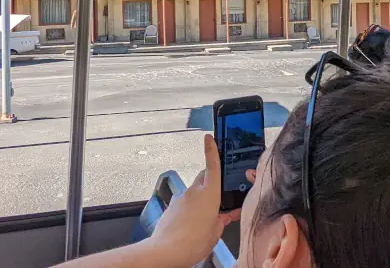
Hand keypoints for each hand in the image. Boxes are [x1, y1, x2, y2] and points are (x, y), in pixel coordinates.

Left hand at [149, 134, 240, 266]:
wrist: (167, 251)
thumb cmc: (193, 242)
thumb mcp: (216, 232)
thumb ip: (221, 220)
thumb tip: (223, 217)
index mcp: (209, 193)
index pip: (212, 165)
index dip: (211, 149)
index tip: (209, 138)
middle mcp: (194, 192)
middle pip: (204, 178)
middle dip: (211, 182)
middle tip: (218, 196)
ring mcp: (180, 199)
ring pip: (194, 193)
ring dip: (200, 200)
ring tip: (205, 220)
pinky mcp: (171, 208)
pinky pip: (184, 204)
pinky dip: (189, 210)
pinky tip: (192, 225)